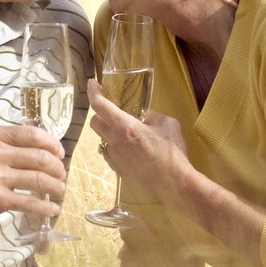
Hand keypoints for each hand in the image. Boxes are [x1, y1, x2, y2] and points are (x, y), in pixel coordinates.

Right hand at [0, 124, 66, 226]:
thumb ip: (2, 142)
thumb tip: (39, 147)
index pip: (33, 134)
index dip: (53, 145)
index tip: (59, 155)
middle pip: (41, 157)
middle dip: (58, 168)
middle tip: (62, 175)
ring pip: (40, 180)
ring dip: (57, 187)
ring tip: (60, 191)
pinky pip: (30, 203)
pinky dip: (46, 207)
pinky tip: (52, 210)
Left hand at [87, 78, 191, 201]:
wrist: (173, 182)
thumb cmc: (172, 151)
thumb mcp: (168, 124)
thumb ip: (154, 116)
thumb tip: (146, 116)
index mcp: (125, 126)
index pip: (100, 105)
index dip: (93, 92)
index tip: (92, 84)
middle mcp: (114, 141)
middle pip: (94, 123)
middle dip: (100, 114)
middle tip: (114, 112)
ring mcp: (114, 157)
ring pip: (102, 140)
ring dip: (109, 133)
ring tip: (127, 134)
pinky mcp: (118, 170)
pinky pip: (110, 154)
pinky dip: (115, 148)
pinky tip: (129, 150)